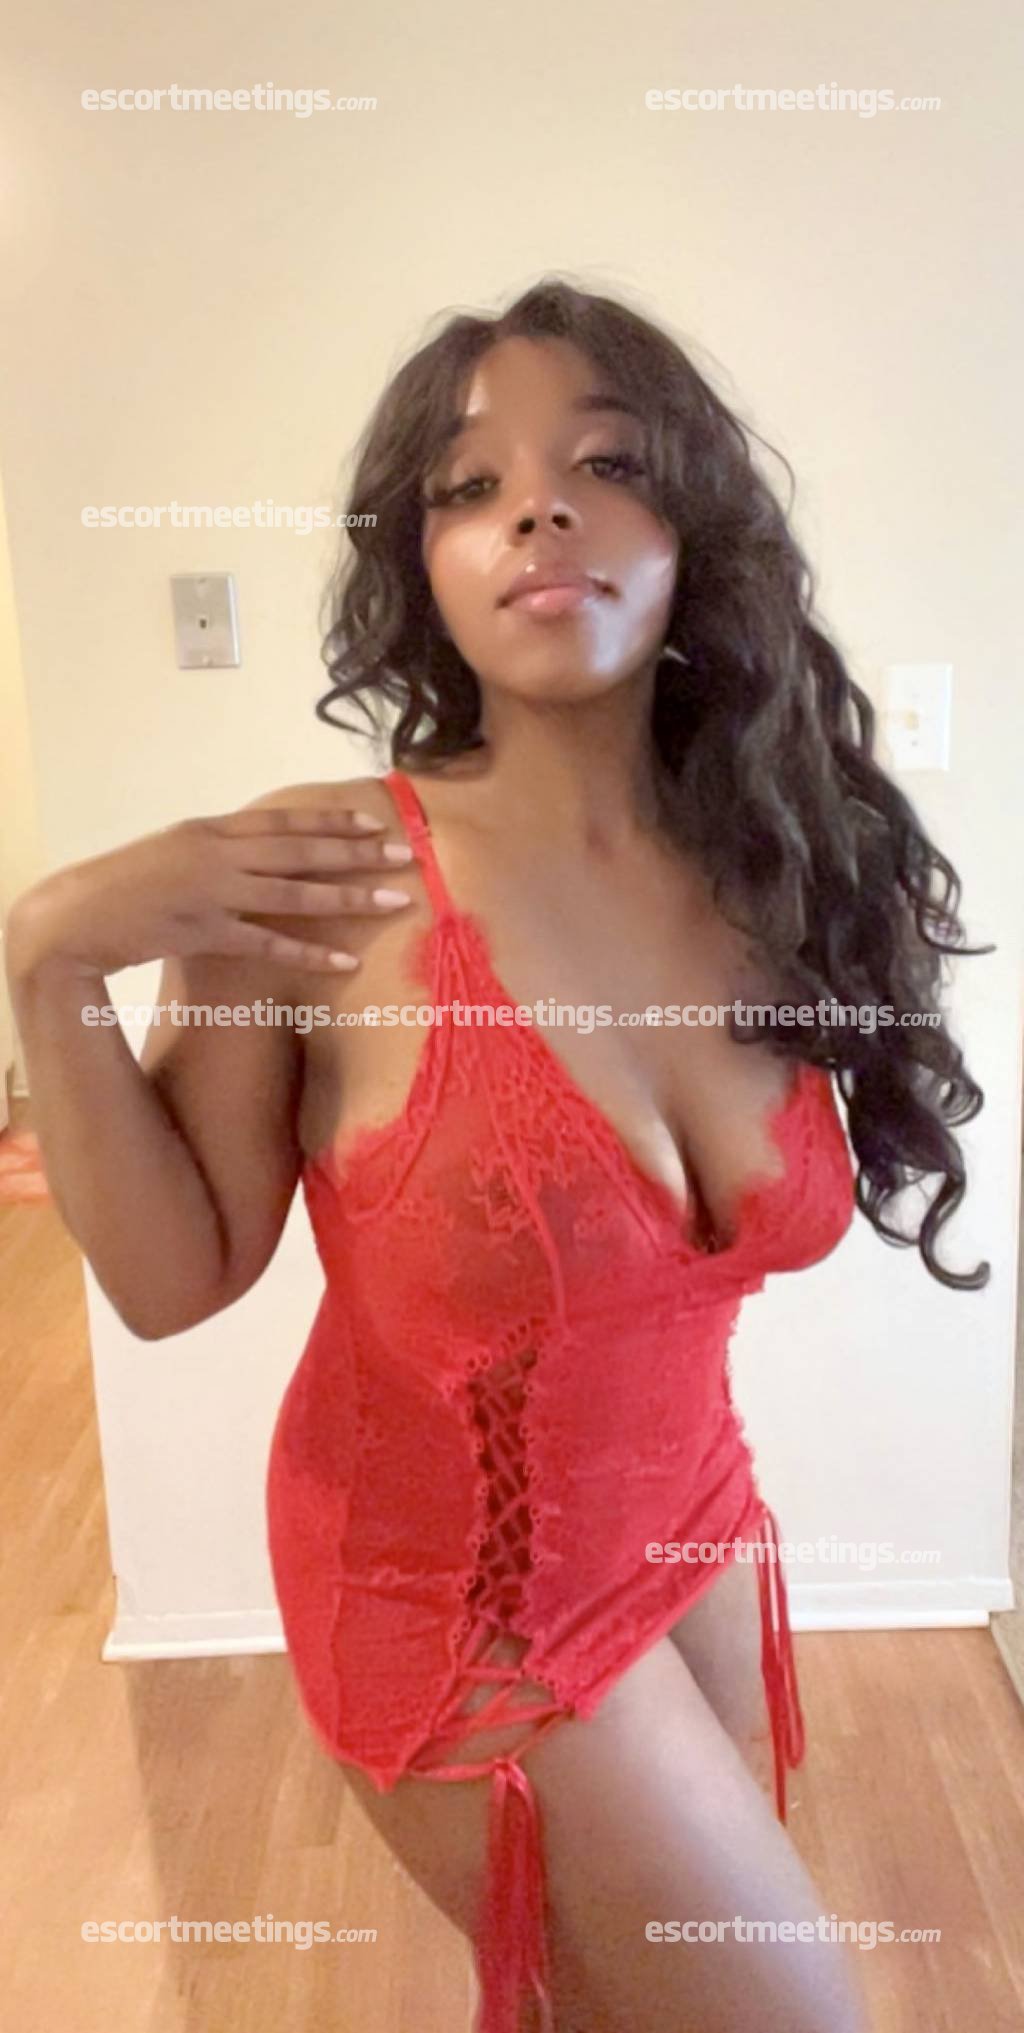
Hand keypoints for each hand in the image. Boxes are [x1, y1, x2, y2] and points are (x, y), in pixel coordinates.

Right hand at [4, 801, 414, 979]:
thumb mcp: (171, 855)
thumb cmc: (122, 889)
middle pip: (301, 849)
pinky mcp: (205, 932)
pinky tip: (346, 960)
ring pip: (296, 891)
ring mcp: (212, 892)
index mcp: (208, 830)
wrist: (73, 916)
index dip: (330, 818)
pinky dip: (309, 951)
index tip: (372, 819)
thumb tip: (254, 860)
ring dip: (349, 895)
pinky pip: (268, 943)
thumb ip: (215, 854)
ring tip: (395, 900)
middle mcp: (216, 853)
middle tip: (407, 853)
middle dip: (358, 850)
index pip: (281, 819)